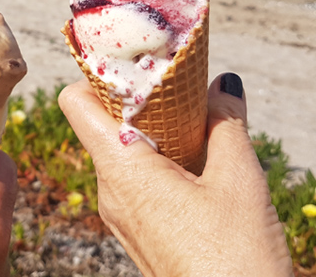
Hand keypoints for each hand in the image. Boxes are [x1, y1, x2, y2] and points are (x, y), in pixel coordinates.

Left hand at [58, 73, 292, 276]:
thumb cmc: (236, 260)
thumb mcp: (239, 179)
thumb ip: (227, 121)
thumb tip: (224, 84)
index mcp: (122, 168)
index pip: (76, 102)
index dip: (95, 74)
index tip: (130, 59)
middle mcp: (110, 190)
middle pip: (101, 122)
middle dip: (134, 98)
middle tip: (171, 83)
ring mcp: (122, 215)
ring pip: (120, 152)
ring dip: (150, 129)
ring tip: (190, 118)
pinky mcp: (139, 232)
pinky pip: (135, 179)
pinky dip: (158, 159)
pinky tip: (195, 160)